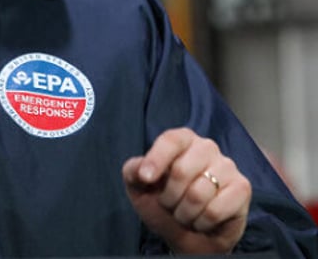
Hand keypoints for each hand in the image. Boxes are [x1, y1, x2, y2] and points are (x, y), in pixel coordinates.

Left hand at [122, 127, 250, 253]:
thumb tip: (140, 169)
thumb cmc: (164, 205)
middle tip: (169, 205)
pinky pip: (215, 210)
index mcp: (182, 140)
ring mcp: (227, 166)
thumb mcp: (140, 187)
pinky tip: (203, 220)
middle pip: (181, 170)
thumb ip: (133, 171)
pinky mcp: (242, 188)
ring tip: (185, 213)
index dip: (156, 159)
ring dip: (184, 213)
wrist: (189, 237)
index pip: (171, 140)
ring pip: (198, 194)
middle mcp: (207, 147)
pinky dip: (202, 222)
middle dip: (169, 197)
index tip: (146, 178)